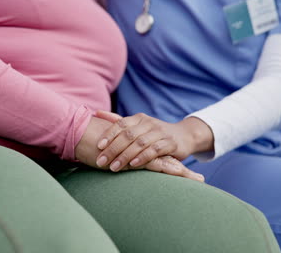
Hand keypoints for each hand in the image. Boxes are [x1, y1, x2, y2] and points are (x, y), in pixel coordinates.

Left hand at [94, 111, 213, 171]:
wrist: (184, 136)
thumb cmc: (155, 133)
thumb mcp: (138, 125)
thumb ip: (118, 121)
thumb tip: (96, 113)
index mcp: (139, 118)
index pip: (120, 124)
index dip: (108, 134)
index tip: (98, 146)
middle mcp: (149, 123)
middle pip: (128, 135)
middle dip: (113, 149)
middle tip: (101, 162)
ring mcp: (160, 132)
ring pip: (139, 143)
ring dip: (125, 156)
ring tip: (114, 167)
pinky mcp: (170, 143)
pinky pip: (155, 150)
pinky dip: (143, 157)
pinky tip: (133, 165)